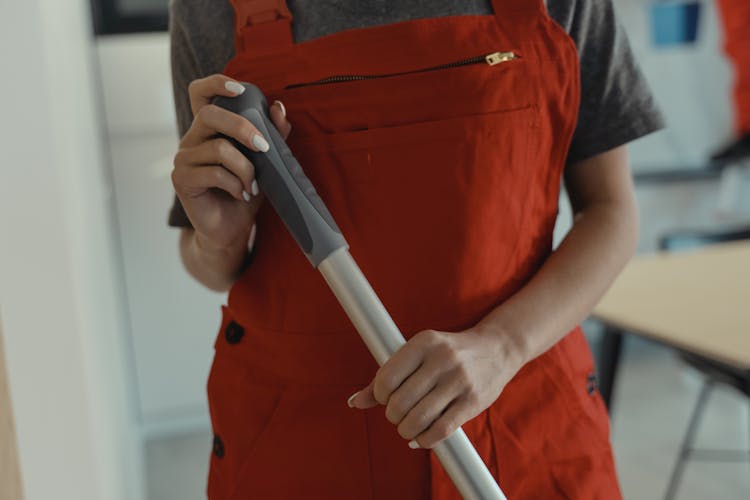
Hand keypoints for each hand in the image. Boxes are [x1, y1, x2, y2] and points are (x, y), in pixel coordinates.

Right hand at [171, 74, 291, 251]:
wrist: (231, 229)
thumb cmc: (246, 191)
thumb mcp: (265, 162)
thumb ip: (273, 134)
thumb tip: (278, 107)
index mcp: (209, 128)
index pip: (200, 92)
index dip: (216, 83)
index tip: (241, 89)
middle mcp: (191, 138)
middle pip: (210, 115)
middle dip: (242, 127)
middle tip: (264, 147)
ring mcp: (183, 158)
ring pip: (219, 149)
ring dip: (245, 169)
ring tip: (253, 186)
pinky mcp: (181, 179)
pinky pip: (213, 172)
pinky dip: (235, 184)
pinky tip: (242, 195)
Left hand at [347, 328, 523, 448]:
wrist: (496, 349)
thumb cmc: (447, 353)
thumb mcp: (417, 354)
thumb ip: (385, 376)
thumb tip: (354, 402)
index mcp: (423, 343)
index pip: (386, 379)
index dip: (379, 395)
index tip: (385, 397)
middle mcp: (441, 359)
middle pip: (400, 402)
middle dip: (392, 415)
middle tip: (397, 414)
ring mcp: (459, 380)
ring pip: (418, 419)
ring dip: (405, 430)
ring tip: (407, 427)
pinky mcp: (472, 401)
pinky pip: (440, 430)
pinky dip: (424, 440)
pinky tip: (420, 437)